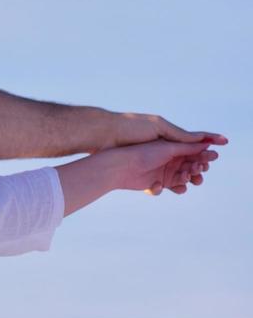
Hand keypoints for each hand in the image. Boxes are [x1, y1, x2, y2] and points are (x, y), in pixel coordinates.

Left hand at [107, 112, 226, 192]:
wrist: (104, 140)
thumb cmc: (131, 130)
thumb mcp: (159, 128)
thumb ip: (181, 136)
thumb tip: (205, 139)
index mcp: (170, 141)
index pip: (193, 149)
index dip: (204, 154)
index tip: (213, 159)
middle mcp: (165, 155)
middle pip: (189, 167)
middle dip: (196, 171)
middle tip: (198, 174)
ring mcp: (156, 168)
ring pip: (178, 180)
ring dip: (183, 182)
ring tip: (182, 182)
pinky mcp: (147, 180)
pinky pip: (162, 188)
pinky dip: (162, 188)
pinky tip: (155, 185)